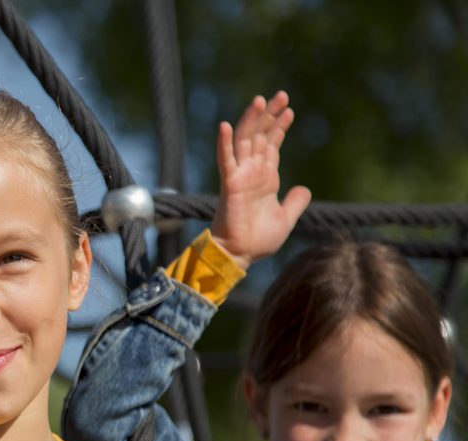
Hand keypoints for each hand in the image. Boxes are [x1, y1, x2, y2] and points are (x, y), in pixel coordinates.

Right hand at [210, 91, 311, 268]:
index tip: (289, 110)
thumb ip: (295, 202)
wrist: (241, 255)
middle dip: (269, 115)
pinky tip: (226, 125)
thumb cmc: (259, 240)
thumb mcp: (286, 218)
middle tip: (281, 95)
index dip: (279, 127)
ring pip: (244, 141)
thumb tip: (305, 189)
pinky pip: (226, 161)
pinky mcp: (230, 185)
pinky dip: (224, 143)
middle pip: (259, 136)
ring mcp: (240, 176)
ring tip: (261, 100)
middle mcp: (252, 172)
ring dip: (251, 120)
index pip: (271, 145)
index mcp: (265, 178)